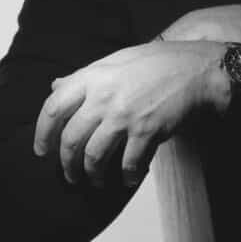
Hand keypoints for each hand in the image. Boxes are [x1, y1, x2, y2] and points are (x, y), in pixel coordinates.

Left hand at [32, 39, 226, 187]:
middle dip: (66, 164)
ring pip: (94, 157)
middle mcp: (105, 97)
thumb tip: (55, 86)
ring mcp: (125, 115)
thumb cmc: (158, 63)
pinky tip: (129, 177)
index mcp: (94, 76)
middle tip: (70, 174)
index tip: (42, 150)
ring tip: (95, 181)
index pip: (53, 107)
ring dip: (92, 175)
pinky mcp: (147, 131)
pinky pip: (129, 164)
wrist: (198, 68)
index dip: (42, 133)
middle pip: (70, 140)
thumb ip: (85, 75)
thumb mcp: (117, 60)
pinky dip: (127, 176)